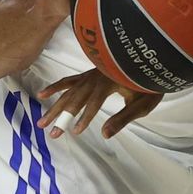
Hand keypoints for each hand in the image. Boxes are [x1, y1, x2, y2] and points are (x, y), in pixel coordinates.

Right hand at [37, 68, 161, 139]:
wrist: (150, 59)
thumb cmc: (148, 84)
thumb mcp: (142, 103)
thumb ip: (123, 117)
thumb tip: (104, 134)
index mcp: (111, 81)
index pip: (94, 101)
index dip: (85, 116)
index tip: (76, 131)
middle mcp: (97, 76)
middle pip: (76, 98)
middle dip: (63, 117)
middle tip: (52, 134)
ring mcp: (91, 74)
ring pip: (69, 91)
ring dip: (55, 107)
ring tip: (42, 122)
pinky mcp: (89, 74)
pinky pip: (69, 80)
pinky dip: (56, 87)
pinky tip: (42, 94)